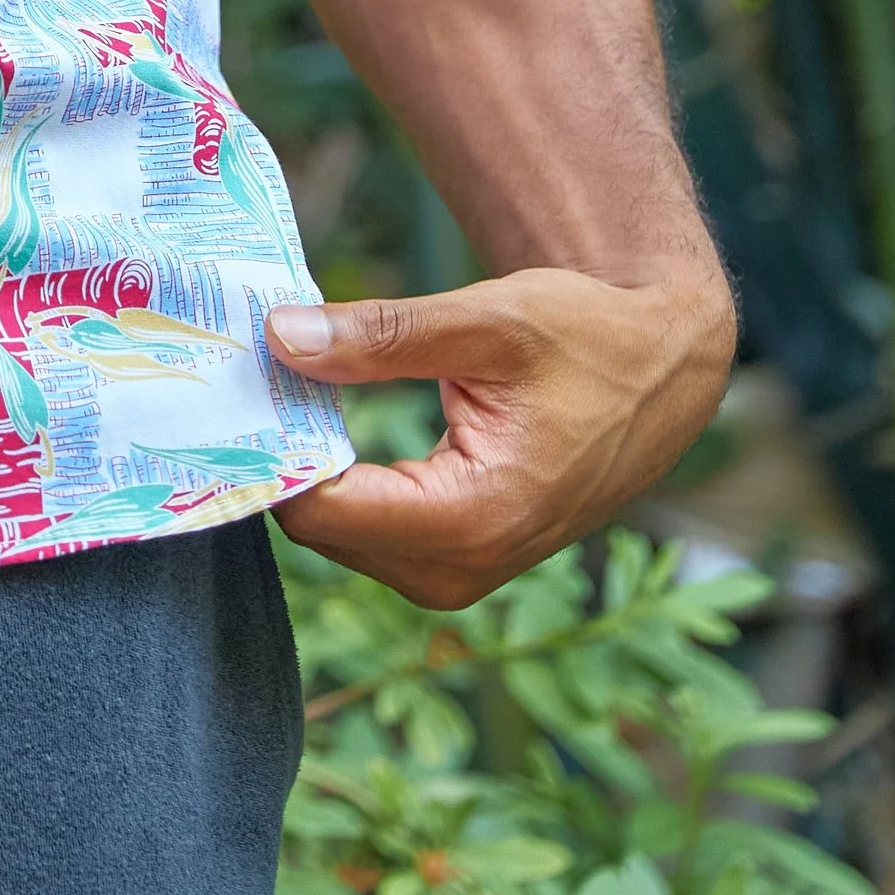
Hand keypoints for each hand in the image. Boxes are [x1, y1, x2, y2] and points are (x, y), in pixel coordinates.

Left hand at [265, 260, 735, 609]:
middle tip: (251, 377)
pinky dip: (343, 481)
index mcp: (474, 518)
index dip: (270, 452)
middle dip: (284, 460)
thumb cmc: (585, 337)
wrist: (659, 369)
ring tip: (287, 387)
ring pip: (341, 535)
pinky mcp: (460, 557)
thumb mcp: (487, 321)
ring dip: (310, 471)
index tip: (235, 387)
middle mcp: (463, 567)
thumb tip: (279, 337)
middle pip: (323, 530)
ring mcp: (461, 572)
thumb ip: (382, 335)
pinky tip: (324, 419)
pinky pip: (371, 531)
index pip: (324, 511)